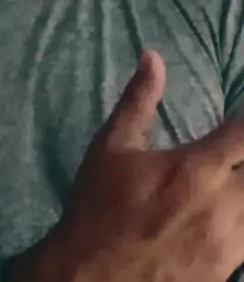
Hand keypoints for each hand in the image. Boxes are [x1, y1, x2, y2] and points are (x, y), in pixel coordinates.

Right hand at [9, 50, 243, 281]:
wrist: (88, 279)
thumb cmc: (98, 208)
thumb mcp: (112, 146)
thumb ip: (139, 100)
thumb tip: (153, 56)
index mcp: (199, 169)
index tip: (241, 118)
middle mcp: (225, 206)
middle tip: (232, 150)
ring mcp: (230, 245)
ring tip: (230, 177)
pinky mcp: (225, 273)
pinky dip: (242, 220)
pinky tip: (227, 211)